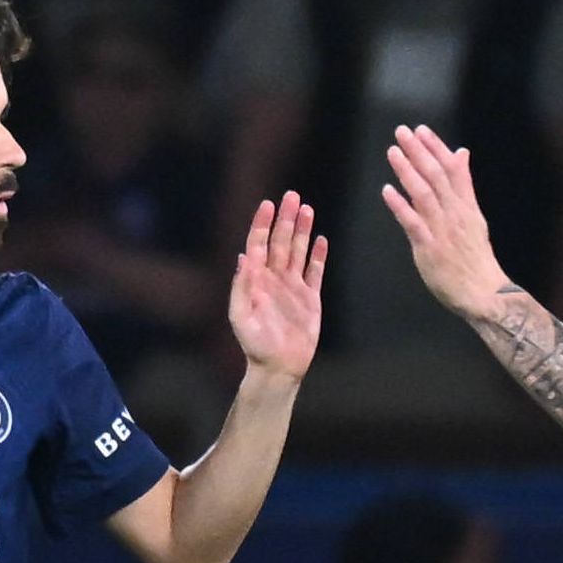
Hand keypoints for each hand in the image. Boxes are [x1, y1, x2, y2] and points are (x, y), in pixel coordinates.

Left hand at [225, 192, 326, 382]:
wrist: (278, 367)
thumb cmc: (254, 344)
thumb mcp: (241, 315)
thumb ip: (241, 286)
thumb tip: (243, 256)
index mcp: (256, 280)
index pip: (258, 244)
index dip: (262, 224)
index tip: (268, 204)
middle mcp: (274, 279)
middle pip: (280, 241)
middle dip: (285, 219)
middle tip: (292, 196)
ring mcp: (293, 287)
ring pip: (298, 251)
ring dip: (302, 230)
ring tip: (307, 209)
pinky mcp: (310, 299)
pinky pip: (315, 272)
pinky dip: (319, 256)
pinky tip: (322, 239)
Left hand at [380, 125, 509, 324]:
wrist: (484, 293)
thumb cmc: (475, 259)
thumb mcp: (474, 217)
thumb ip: (464, 186)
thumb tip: (461, 153)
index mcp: (467, 206)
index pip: (452, 169)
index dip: (436, 148)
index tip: (421, 130)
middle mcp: (456, 214)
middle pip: (437, 176)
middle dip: (419, 151)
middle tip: (402, 132)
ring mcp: (443, 231)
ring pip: (425, 194)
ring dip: (408, 171)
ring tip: (393, 152)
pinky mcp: (430, 249)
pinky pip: (413, 223)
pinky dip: (400, 206)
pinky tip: (387, 191)